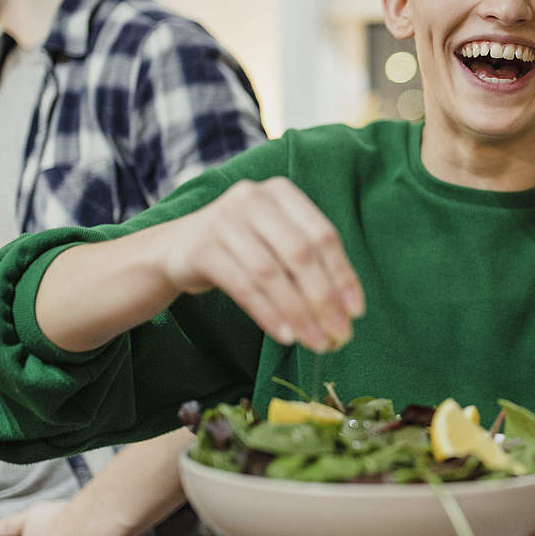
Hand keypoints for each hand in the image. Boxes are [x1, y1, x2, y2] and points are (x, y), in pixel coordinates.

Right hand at [162, 177, 364, 352]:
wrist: (178, 248)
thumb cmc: (243, 248)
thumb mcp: (276, 242)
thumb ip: (308, 264)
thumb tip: (347, 310)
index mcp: (282, 193)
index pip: (323, 236)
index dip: (343, 275)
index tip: (356, 311)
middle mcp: (253, 198)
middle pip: (299, 255)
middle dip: (323, 300)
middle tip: (339, 335)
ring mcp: (224, 220)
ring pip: (271, 273)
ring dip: (298, 313)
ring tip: (315, 342)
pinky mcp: (202, 247)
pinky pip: (243, 286)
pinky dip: (267, 314)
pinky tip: (285, 335)